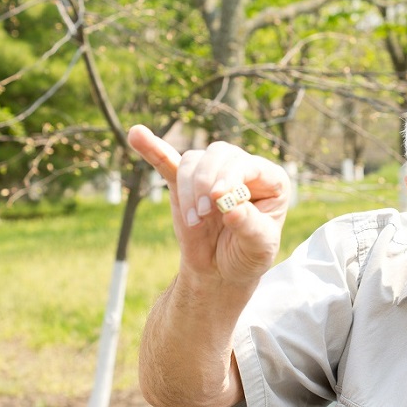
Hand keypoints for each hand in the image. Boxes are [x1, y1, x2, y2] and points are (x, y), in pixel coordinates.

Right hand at [128, 124, 289, 285]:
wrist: (220, 272)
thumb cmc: (247, 256)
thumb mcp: (258, 248)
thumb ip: (249, 226)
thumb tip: (231, 208)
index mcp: (270, 179)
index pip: (248, 164)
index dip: (230, 176)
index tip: (218, 199)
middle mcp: (242, 168)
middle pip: (219, 154)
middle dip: (206, 182)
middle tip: (202, 215)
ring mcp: (212, 173)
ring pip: (194, 162)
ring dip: (188, 189)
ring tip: (194, 222)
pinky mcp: (184, 182)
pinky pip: (167, 160)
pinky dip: (152, 149)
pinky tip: (137, 134)